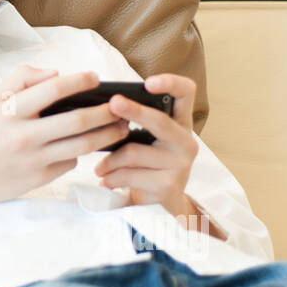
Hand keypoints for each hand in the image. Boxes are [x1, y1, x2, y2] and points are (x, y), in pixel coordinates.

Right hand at [0, 65, 132, 211]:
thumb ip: (22, 79)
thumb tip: (56, 73)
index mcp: (11, 111)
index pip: (53, 89)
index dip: (79, 81)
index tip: (95, 77)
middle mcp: (24, 135)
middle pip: (77, 120)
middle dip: (105, 111)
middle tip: (121, 105)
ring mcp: (34, 159)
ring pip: (83, 145)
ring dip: (108, 134)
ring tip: (121, 126)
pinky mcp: (40, 178)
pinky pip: (71, 161)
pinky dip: (81, 151)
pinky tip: (89, 144)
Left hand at [92, 73, 198, 213]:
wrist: (161, 204)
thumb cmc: (147, 164)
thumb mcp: (146, 140)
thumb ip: (134, 122)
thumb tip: (105, 107)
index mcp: (180, 123)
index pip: (186, 93)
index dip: (171, 83)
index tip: (149, 82)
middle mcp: (186, 142)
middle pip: (159, 121)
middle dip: (133, 111)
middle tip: (113, 103)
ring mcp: (180, 165)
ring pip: (134, 152)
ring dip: (110, 160)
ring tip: (99, 168)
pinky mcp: (168, 185)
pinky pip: (130, 174)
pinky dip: (112, 177)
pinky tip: (106, 180)